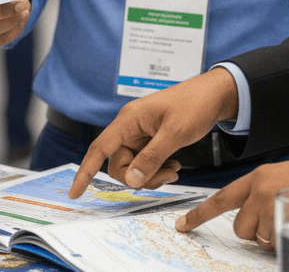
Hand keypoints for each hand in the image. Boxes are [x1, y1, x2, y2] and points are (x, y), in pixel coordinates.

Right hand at [69, 68, 237, 198]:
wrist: (214, 95)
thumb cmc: (194, 105)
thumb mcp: (174, 133)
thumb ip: (152, 157)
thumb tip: (132, 180)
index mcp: (129, 120)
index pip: (99, 148)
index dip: (85, 171)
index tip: (74, 192)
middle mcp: (130, 127)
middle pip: (119, 164)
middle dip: (139, 177)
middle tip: (166, 175)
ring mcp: (140, 134)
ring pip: (133, 167)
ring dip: (151, 175)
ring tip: (174, 169)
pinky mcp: (151, 140)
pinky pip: (144, 163)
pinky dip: (157, 169)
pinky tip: (174, 165)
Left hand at [174, 156, 288, 249]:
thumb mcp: (281, 179)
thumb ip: (263, 195)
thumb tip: (256, 221)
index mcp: (256, 178)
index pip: (220, 199)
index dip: (200, 214)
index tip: (182, 226)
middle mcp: (259, 192)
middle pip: (240, 227)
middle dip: (254, 233)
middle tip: (276, 223)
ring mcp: (271, 208)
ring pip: (259, 239)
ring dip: (273, 239)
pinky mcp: (285, 223)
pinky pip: (277, 245)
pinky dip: (288, 244)